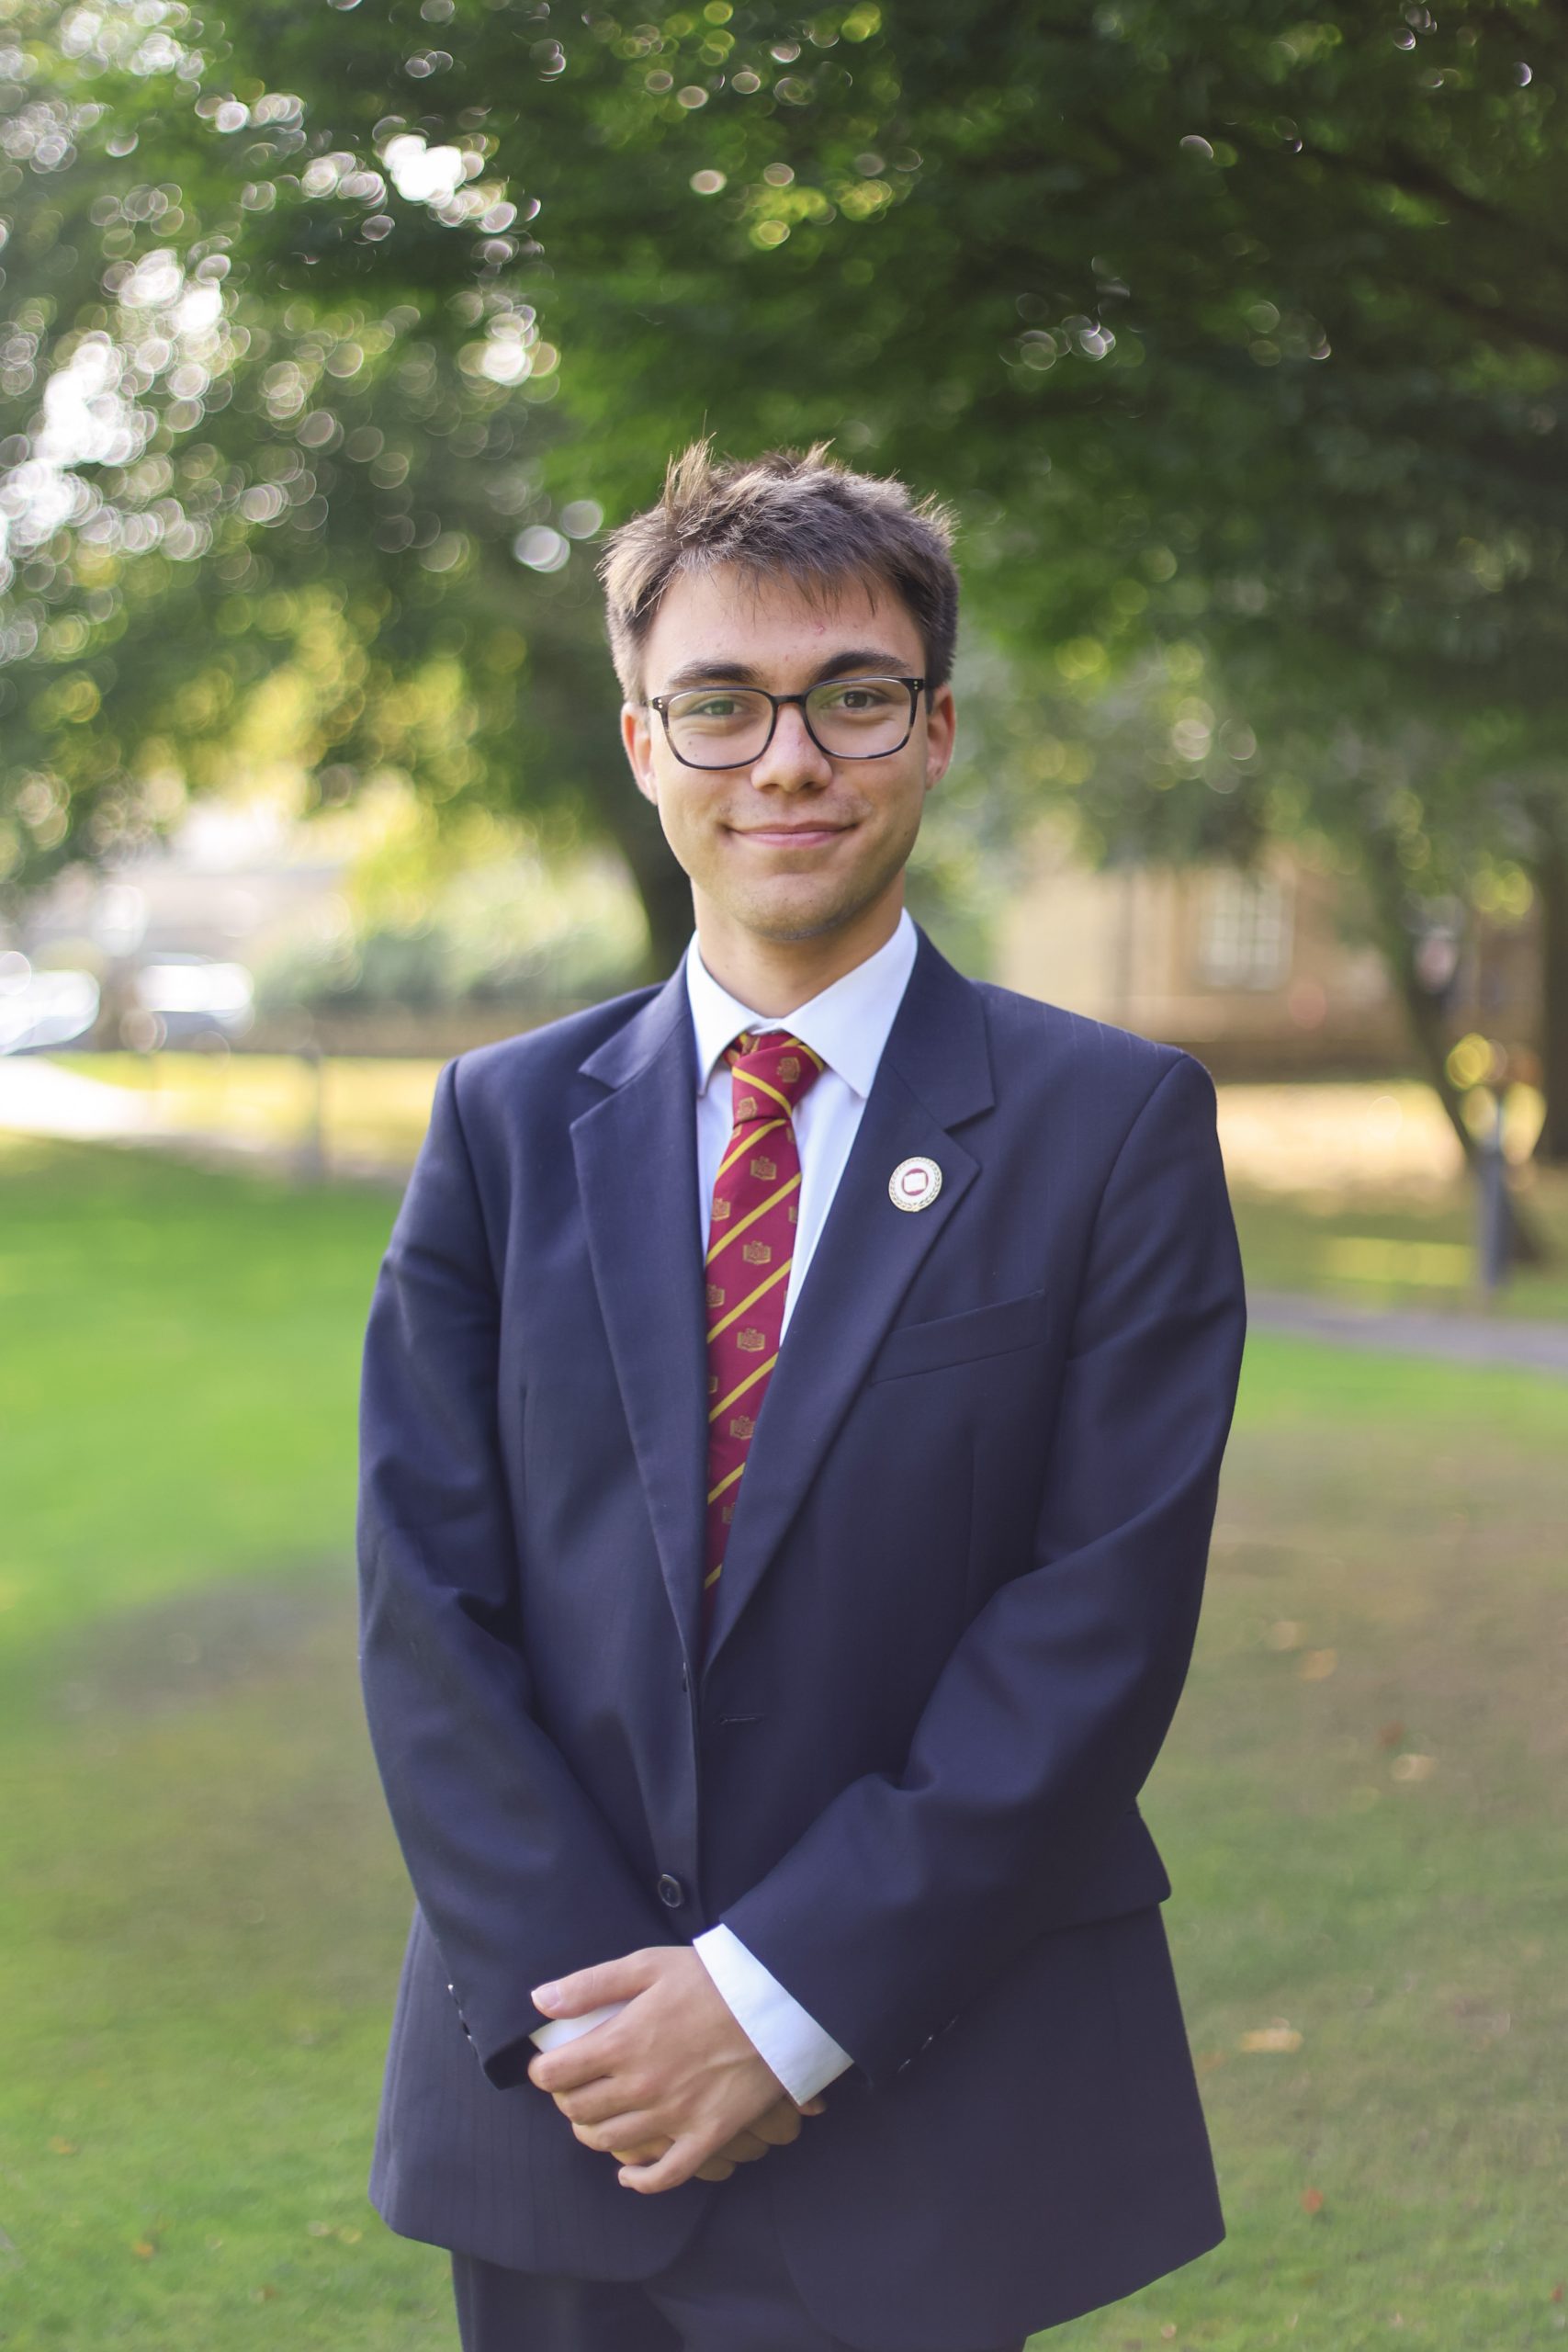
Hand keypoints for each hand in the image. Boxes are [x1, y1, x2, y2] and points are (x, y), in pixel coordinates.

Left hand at [526, 1948, 808, 2193]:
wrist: (778, 1999)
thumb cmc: (711, 1977)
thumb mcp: (647, 1965)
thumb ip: (590, 1985)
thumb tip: (539, 2000)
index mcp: (622, 2043)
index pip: (556, 2075)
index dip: (544, 2073)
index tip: (549, 2067)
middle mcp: (641, 2087)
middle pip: (579, 2111)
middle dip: (567, 2100)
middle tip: (575, 2088)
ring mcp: (674, 2116)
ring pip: (612, 2144)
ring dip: (593, 2134)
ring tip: (596, 2118)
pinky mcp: (707, 2135)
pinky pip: (666, 2175)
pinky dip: (640, 2182)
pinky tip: (629, 2175)